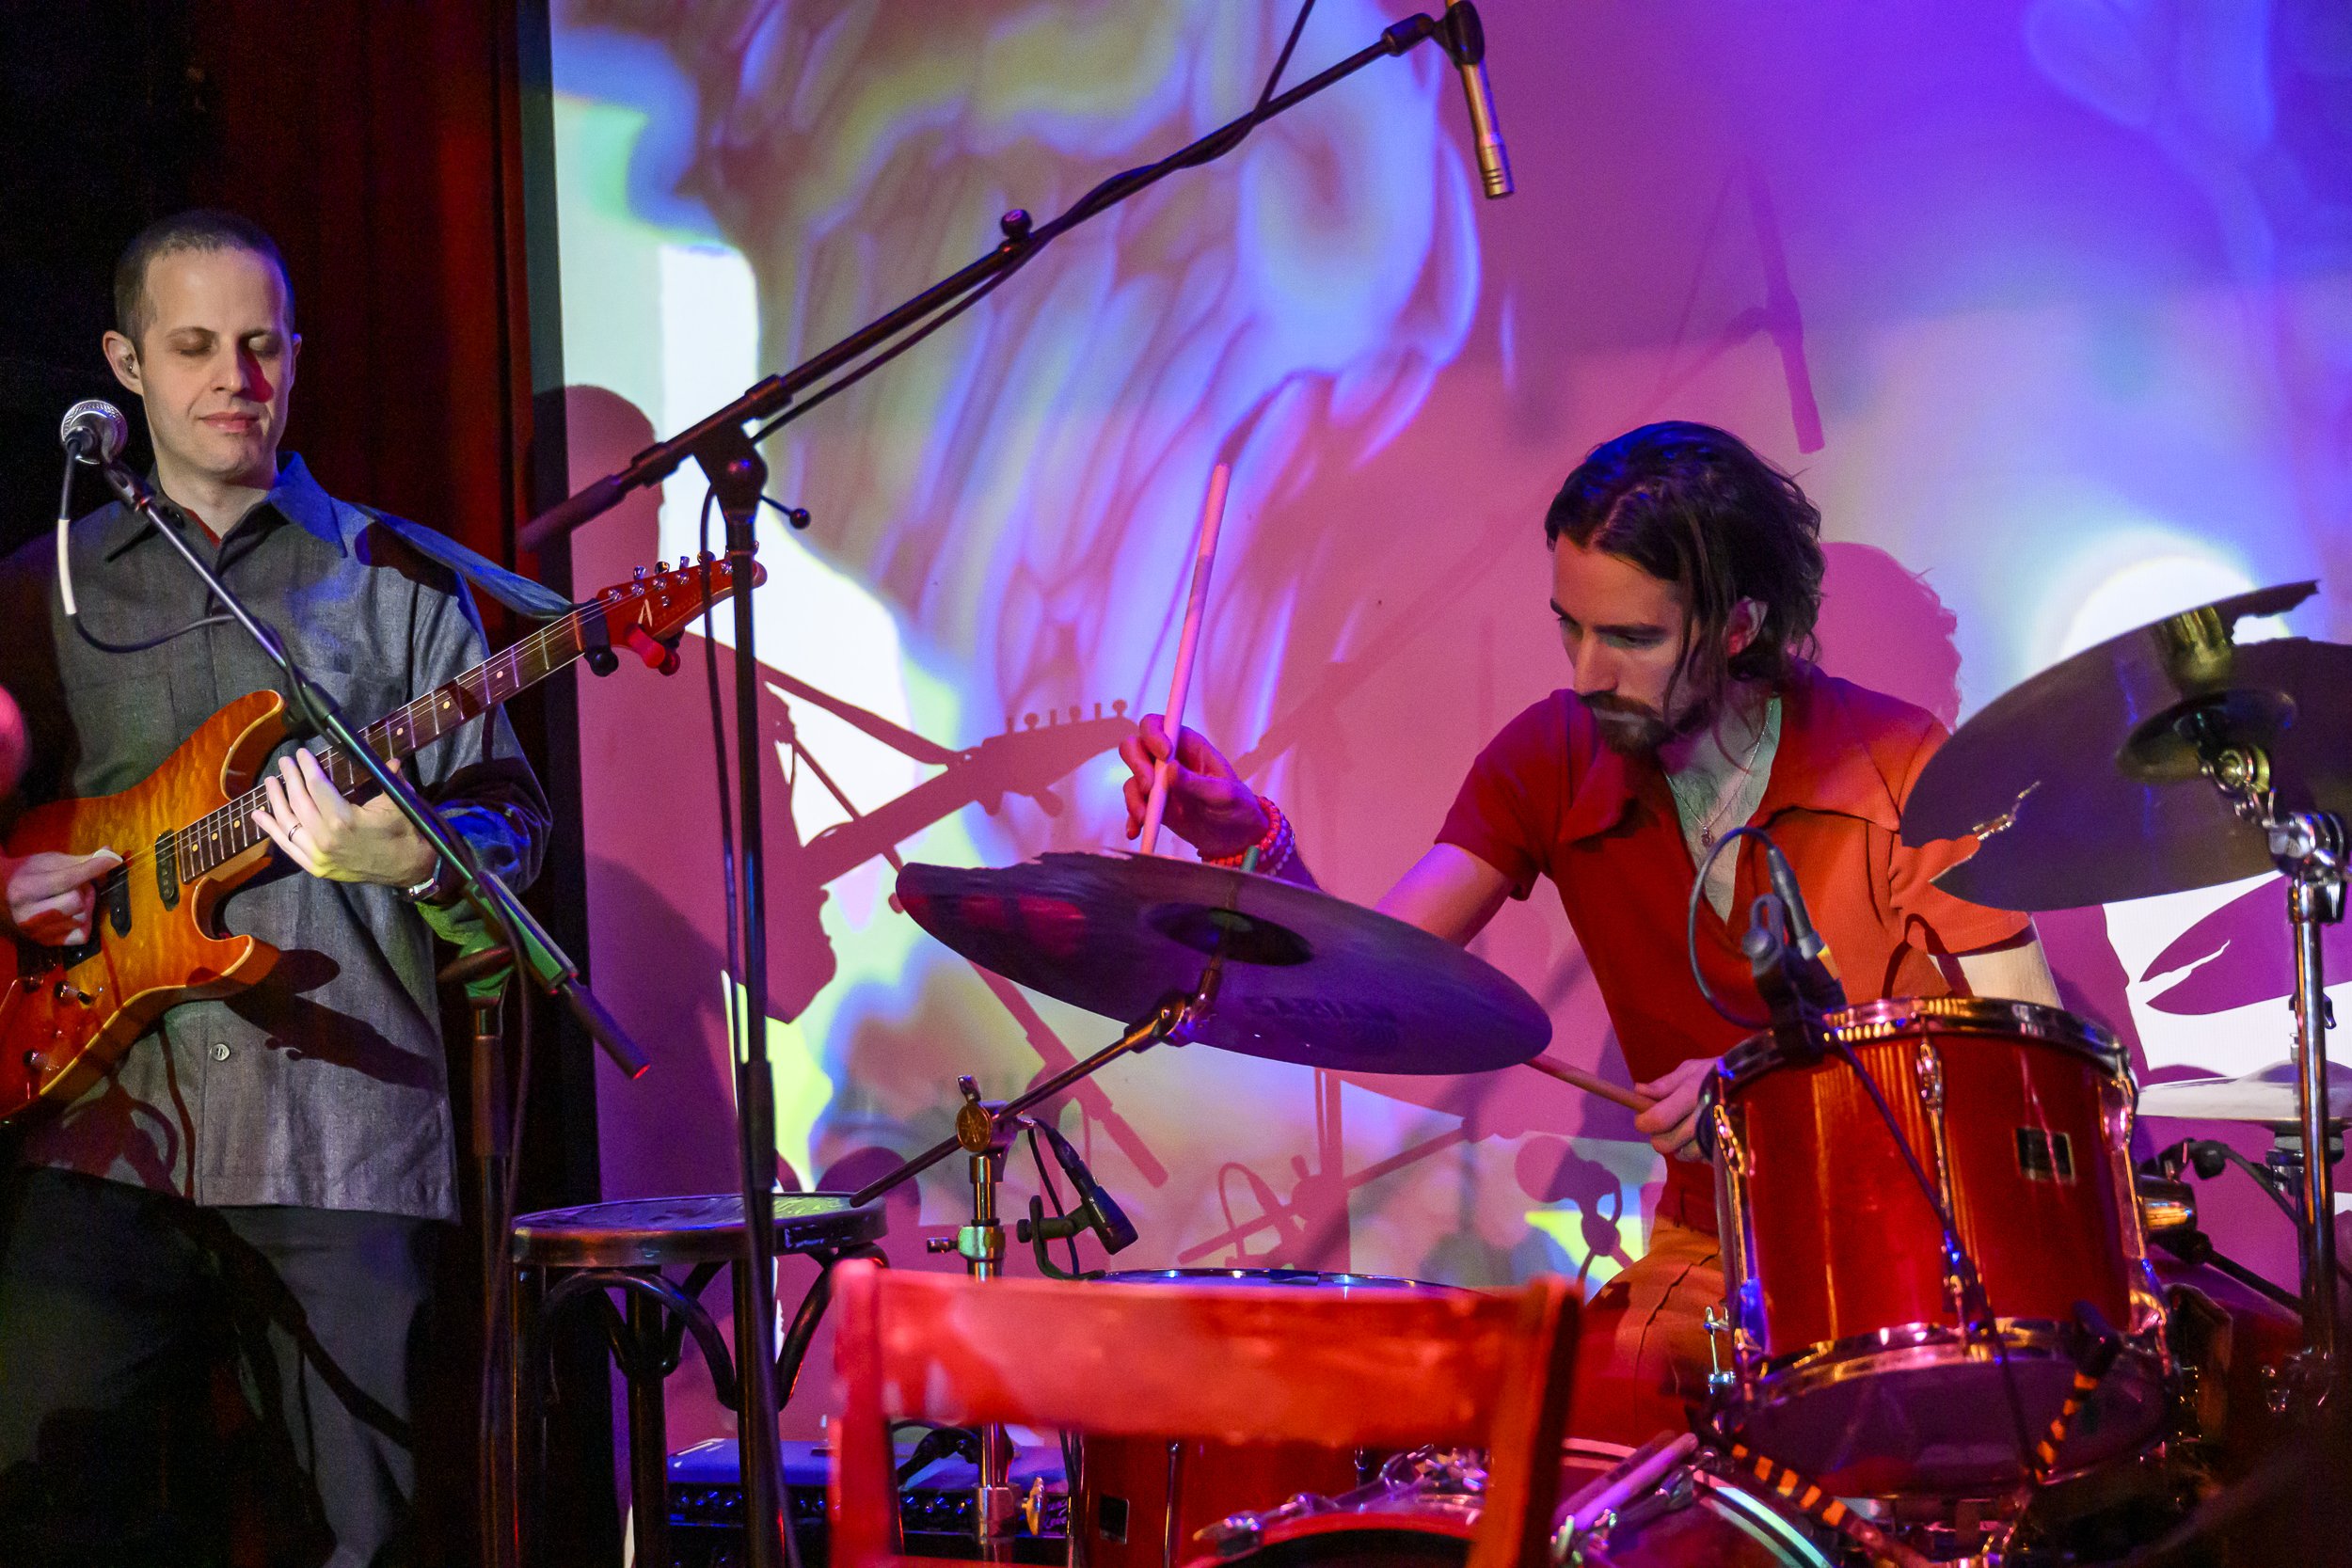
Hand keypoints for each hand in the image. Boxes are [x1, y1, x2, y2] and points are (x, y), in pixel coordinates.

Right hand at [3, 848, 122, 945]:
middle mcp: (28, 915)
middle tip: (78, 885)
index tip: (113, 860)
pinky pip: (82, 935)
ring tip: (72, 897)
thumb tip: (110, 853)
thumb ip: (80, 860)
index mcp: (25, 889)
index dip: (93, 868)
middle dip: (84, 890)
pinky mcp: (47, 943)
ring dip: (86, 906)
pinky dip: (85, 923)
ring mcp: (37, 932)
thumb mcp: (48, 862)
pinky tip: (74, 913)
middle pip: (77, 902)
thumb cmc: (28, 874)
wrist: (2, 896)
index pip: (67, 879)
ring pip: (82, 918)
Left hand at [251, 750, 437, 886]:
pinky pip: (287, 847)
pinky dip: (271, 830)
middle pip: (299, 802)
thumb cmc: (406, 832)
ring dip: (276, 800)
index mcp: (344, 819)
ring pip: (288, 823)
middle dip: (290, 778)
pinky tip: (259, 814)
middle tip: (285, 762)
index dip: (307, 767)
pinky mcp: (315, 867)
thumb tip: (389, 759)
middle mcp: (325, 838)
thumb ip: (386, 779)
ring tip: (270, 782)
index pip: (317, 786)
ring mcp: (318, 856)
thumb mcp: (397, 802)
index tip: (300, 753)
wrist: (410, 868)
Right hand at [1117, 715, 1266, 856]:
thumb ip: (1197, 783)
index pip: (1160, 725)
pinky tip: (1136, 830)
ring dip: (1134, 797)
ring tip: (1146, 817)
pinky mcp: (1153, 804)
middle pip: (1136, 746)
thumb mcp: (1224, 795)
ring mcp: (1158, 782)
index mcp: (1188, 745)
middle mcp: (1169, 759)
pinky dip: (1132, 818)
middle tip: (1148, 787)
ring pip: (1133, 778)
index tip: (1164, 755)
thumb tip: (1171, 769)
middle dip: (1137, 765)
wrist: (1234, 836)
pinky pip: (1135, 805)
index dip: (1154, 734)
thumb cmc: (1236, 806)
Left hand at [1632, 1056, 1720, 1160]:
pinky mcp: (1728, 1149)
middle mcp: (1702, 1119)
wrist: (1757, 1083)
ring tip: (1686, 1129)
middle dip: (1659, 1136)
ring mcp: (1716, 1137)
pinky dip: (1696, 1151)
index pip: (1657, 1120)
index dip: (1643, 1122)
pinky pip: (1701, 1159)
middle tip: (1666, 1124)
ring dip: (1678, 1145)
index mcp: (1691, 1095)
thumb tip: (1638, 1091)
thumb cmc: (1719, 1072)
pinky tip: (1701, 1137)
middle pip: (1665, 1143)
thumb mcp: (1693, 1069)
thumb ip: (1665, 1084)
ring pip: (1683, 1154)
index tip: (1643, 1116)